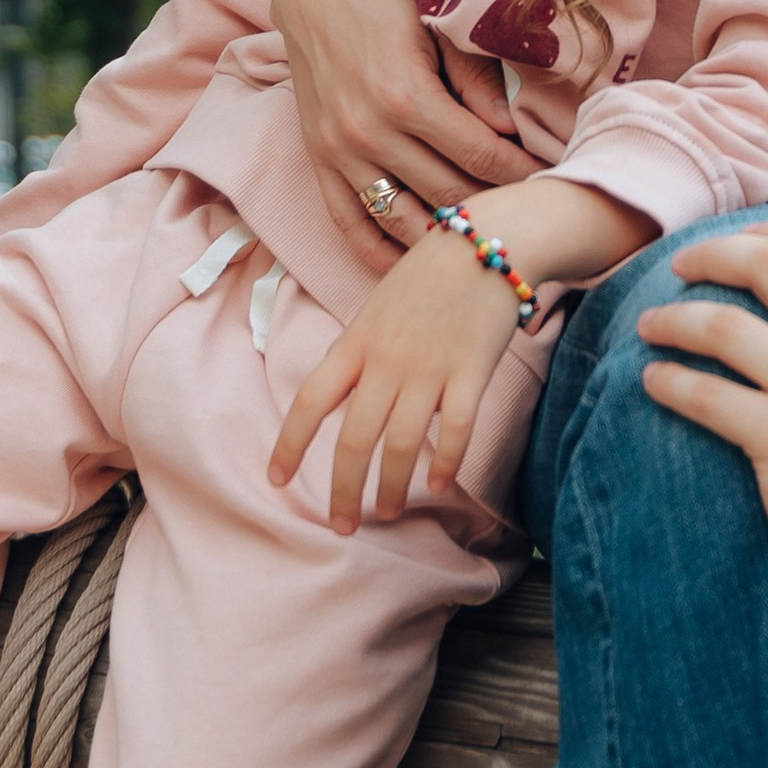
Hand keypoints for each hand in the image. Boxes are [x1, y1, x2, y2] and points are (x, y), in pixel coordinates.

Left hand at [270, 227, 523, 531]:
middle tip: (340, 525)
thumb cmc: (432, 273)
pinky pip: (457, 429)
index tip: (276, 481)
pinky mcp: (473, 371)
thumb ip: (362, 351)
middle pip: (354, 438)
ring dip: (391, 487)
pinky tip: (439, 484)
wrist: (491, 242)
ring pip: (401, 444)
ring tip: (386, 511)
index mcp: (357, 341)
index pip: (311, 401)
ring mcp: (431, 366)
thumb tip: (348, 397)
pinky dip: (446, 462)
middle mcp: (387, 359)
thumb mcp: (379, 306)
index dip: (289, 444)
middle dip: (342, 490)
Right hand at [275, 0, 532, 255]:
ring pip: (405, 221)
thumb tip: (514, 132)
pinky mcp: (319, 162)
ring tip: (487, 238)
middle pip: (449, 196)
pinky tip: (419, 263)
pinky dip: (385, 253)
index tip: (555, 180)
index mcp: (407, 96)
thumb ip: (477, 79)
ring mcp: (340, 154)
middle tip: (533, 215)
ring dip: (448, 236)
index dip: (525, 175)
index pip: (483, 158)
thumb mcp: (440, 24)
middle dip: (497, 208)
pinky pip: (352, 226)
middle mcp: (369, 134)